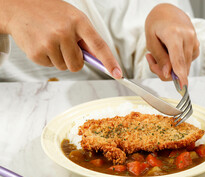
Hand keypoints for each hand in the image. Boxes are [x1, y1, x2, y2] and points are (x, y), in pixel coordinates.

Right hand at [0, 0, 121, 77]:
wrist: (19, 6)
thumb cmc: (50, 12)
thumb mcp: (73, 18)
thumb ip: (86, 38)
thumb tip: (99, 60)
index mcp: (79, 21)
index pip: (99, 46)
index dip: (110, 62)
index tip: (118, 74)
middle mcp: (65, 32)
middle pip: (78, 65)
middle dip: (73, 59)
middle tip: (63, 44)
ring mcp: (50, 42)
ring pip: (64, 67)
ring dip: (59, 58)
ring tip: (50, 40)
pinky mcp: (36, 52)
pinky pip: (50, 66)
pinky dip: (47, 58)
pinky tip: (41, 43)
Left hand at [145, 3, 199, 87]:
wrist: (168, 11)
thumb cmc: (157, 23)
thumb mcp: (151, 40)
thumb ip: (160, 58)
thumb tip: (167, 74)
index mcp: (175, 34)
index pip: (178, 59)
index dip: (180, 74)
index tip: (183, 86)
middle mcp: (188, 37)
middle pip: (181, 66)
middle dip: (166, 72)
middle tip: (152, 63)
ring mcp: (194, 41)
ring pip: (185, 66)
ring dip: (172, 68)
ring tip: (159, 55)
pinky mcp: (196, 46)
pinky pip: (187, 62)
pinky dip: (178, 63)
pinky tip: (169, 54)